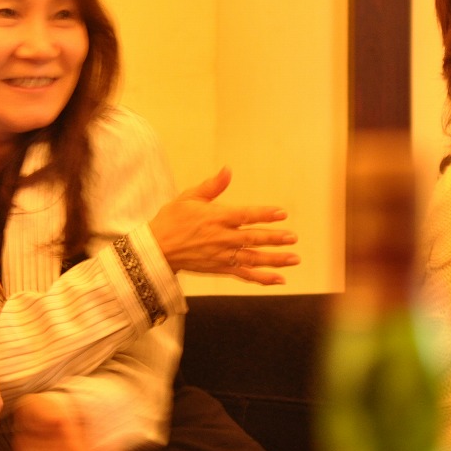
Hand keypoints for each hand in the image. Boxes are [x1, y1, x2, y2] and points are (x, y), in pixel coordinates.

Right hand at [150, 167, 299, 284]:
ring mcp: (222, 255)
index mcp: (216, 218)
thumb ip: (212, 186)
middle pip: (253, 239)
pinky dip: (262, 278)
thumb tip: (227, 170)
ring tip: (294, 259)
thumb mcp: (189, 197)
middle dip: (275, 239)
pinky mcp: (220, 268)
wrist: (156, 249)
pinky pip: (244, 274)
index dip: (265, 214)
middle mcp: (221, 238)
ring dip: (275, 259)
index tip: (282, 214)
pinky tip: (278, 279)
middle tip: (293, 238)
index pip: (245, 215)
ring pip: (253, 258)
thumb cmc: (172, 220)